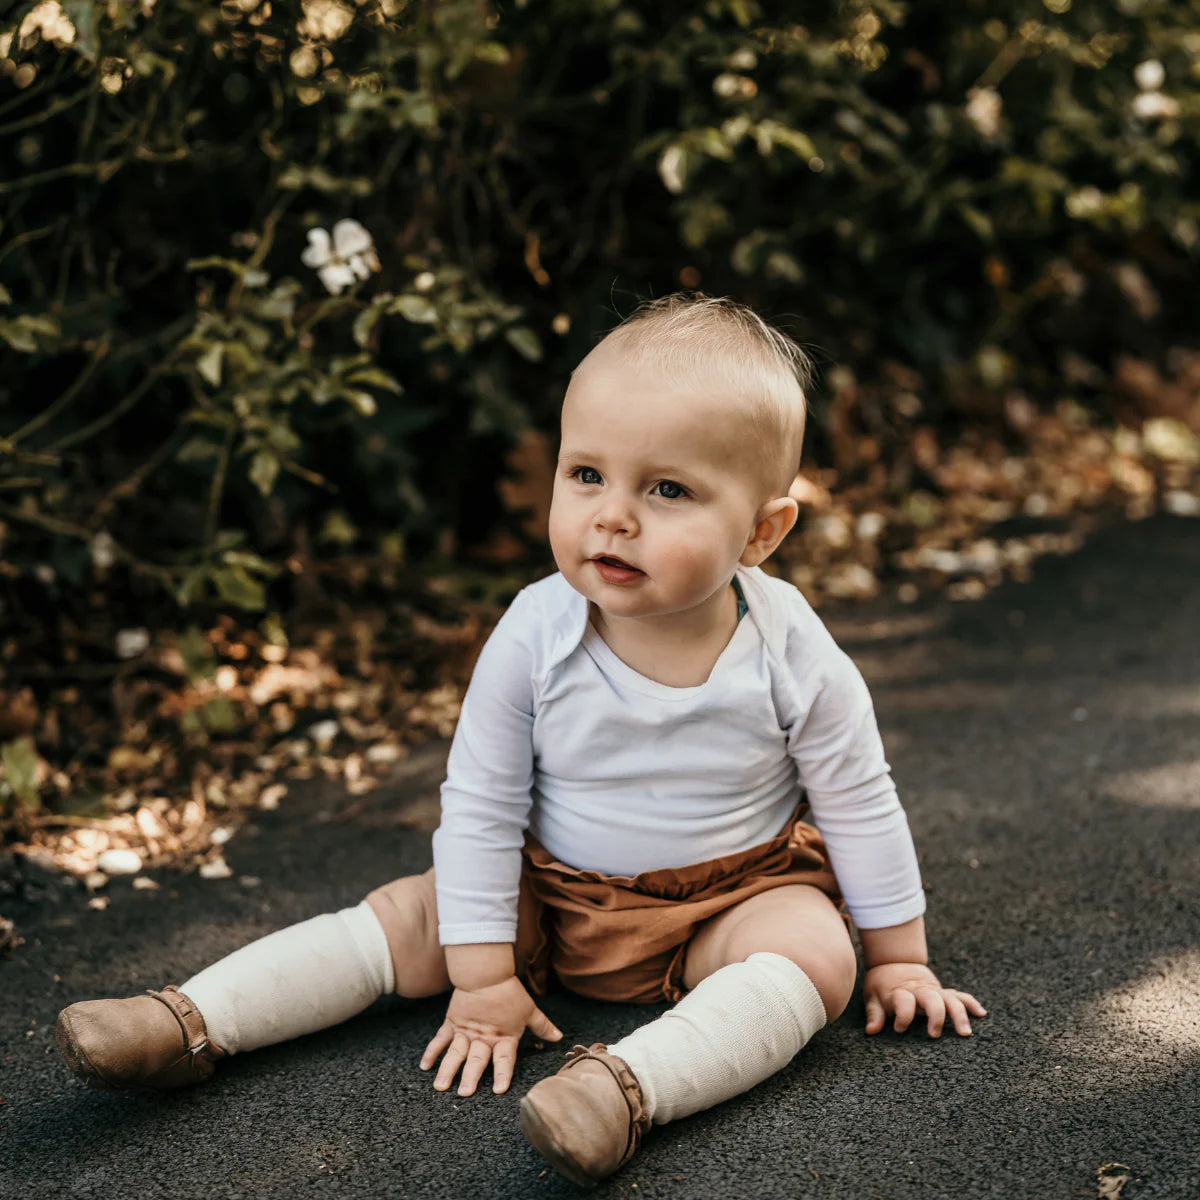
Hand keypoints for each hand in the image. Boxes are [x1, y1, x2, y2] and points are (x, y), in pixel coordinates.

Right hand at [420, 976, 562, 1095]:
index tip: (498, 1090)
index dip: (502, 1074)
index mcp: (503, 1037)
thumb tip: (558, 1037)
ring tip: (440, 1087)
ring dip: (448, 1070)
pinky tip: (424, 1066)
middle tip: (464, 1093)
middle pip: (476, 1060)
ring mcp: (465, 1031)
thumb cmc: (510, 992)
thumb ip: (542, 1026)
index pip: (504, 1059)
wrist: (486, 972)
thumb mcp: (529, 1010)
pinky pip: (440, 1040)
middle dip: (470, 1078)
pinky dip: (432, 1052)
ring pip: (455, 1053)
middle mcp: (483, 1038)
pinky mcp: (452, 1022)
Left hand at [863, 962, 985, 1036]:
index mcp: (900, 992)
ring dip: (959, 1014)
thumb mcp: (873, 998)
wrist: (894, 964)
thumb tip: (871, 1031)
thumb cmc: (883, 987)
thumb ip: (874, 1014)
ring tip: (965, 1033)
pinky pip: (960, 996)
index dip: (902, 1015)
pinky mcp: (943, 992)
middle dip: (935, 1015)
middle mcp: (919, 991)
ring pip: (950, 998)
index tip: (899, 1030)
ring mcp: (933, 991)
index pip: (903, 1001)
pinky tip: (982, 1014)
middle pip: (931, 998)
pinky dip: (971, 1003)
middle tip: (935, 1035)